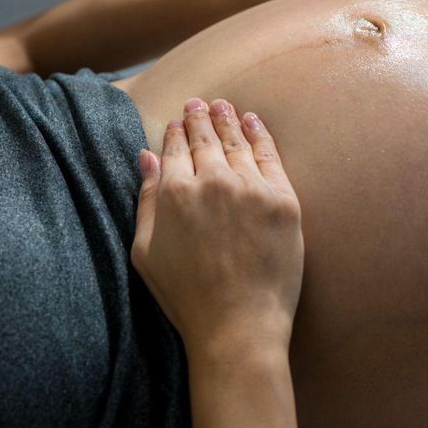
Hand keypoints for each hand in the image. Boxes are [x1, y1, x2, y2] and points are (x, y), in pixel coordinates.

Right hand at [131, 97, 303, 361]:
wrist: (238, 325)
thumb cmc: (186, 296)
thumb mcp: (146, 252)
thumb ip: (146, 199)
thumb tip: (147, 156)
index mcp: (174, 191)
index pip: (176, 148)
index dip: (177, 131)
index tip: (178, 121)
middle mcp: (212, 181)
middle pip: (206, 138)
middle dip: (200, 117)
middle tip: (199, 103)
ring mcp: (250, 188)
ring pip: (237, 142)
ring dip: (229, 120)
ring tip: (224, 106)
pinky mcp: (282, 200)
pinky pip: (270, 156)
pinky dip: (260, 134)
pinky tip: (254, 123)